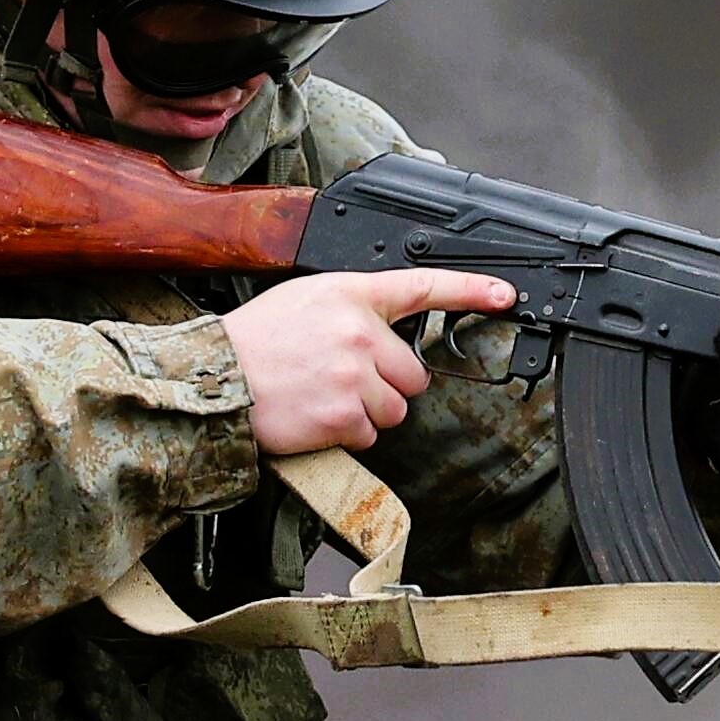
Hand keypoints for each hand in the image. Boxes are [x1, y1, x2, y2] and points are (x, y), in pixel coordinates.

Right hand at [229, 268, 513, 452]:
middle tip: (343, 380)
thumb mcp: (304, 301)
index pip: (422, 286)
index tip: (506, 294)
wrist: (214, 378)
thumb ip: (352, 310)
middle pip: (414, 373)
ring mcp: (354, 374)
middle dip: (387, 384)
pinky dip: (347, 434)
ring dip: (367, 412)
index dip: (471, 290)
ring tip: (322, 397)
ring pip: (395, 408)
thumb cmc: (253, 342)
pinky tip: (315, 416)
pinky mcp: (344, 414)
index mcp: (351, 294)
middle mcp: (359, 331)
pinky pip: (370, 434)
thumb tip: (385, 338)